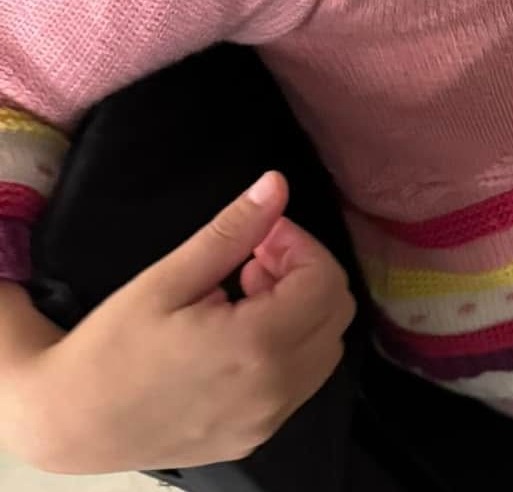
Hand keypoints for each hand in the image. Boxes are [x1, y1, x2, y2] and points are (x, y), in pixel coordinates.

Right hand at [17, 171, 353, 474]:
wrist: (66, 423)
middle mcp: (273, 391)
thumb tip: (277, 184)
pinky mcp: (253, 437)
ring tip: (245, 294)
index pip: (325, 281)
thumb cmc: (110, 348)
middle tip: (254, 259)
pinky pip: (301, 383)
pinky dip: (290, 348)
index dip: (301, 246)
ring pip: (325, 350)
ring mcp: (266, 421)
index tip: (262, 236)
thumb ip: (233, 231)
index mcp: (255, 347)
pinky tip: (242, 333)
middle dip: (305, 274)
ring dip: (301, 311)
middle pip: (336, 314)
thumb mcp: (168, 279)